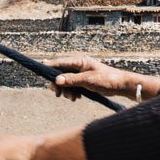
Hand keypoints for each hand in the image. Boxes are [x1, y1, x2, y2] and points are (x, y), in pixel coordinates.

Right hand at [45, 56, 159, 101]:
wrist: (120, 85)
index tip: (39, 69)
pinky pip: (71, 86)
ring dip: (66, 91)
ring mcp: (80, 73)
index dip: (49, 66)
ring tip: (73, 98)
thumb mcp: (88, 80)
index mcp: (79, 61)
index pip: (60, 62)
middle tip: (57, 95)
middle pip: (60, 73)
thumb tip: (57, 80)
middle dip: (58, 85)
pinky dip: (72, 92)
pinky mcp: (83, 81)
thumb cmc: (107, 79)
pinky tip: (77, 98)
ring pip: (65, 82)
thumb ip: (72, 80)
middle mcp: (78, 65)